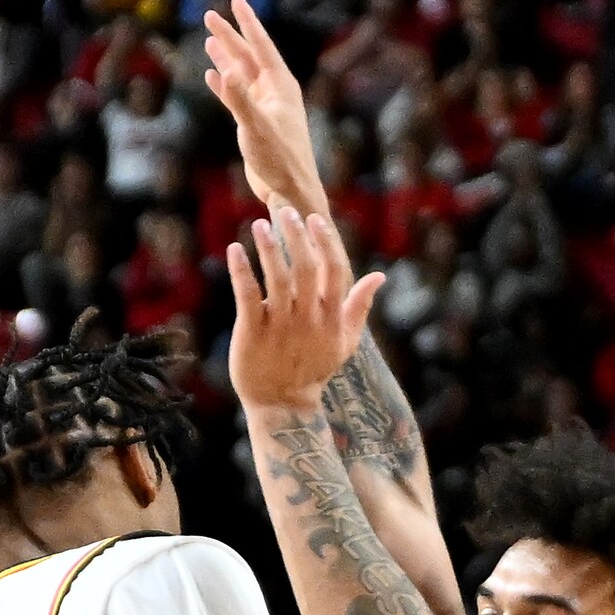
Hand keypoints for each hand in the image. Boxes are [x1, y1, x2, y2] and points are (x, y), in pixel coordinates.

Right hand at [202, 0, 328, 219]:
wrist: (291, 190)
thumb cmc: (280, 160)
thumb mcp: (257, 127)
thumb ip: (239, 99)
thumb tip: (224, 70)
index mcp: (280, 86)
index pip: (261, 46)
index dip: (247, 23)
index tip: (236, 0)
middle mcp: (274, 92)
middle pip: (248, 56)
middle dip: (230, 35)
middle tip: (209, 15)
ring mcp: (265, 106)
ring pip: (242, 74)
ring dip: (226, 57)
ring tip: (209, 38)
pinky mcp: (256, 122)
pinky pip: (237, 95)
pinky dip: (224, 84)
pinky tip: (212, 75)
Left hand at [223, 212, 379, 411]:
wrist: (282, 403)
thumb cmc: (314, 367)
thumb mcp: (344, 341)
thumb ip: (360, 306)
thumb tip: (380, 276)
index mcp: (330, 318)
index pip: (333, 272)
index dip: (325, 243)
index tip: (314, 220)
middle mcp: (307, 320)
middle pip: (304, 268)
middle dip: (295, 236)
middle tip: (284, 211)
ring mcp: (280, 326)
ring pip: (276, 279)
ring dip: (267, 248)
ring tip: (259, 224)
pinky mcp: (252, 332)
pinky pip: (247, 295)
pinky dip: (240, 271)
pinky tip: (234, 250)